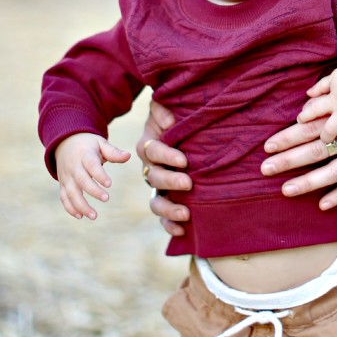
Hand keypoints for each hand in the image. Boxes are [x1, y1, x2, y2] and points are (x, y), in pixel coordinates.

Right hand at [55, 132, 129, 219]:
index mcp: (85, 155)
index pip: (92, 166)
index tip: (109, 184)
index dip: (100, 175)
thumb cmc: (88, 145)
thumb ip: (113, 152)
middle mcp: (74, 167)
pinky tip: (80, 216)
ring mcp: (66, 177)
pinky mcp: (63, 184)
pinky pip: (64, 197)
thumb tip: (128, 156)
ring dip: (81, 205)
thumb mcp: (100, 143)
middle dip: (93, 191)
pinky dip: (70, 208)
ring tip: (94, 216)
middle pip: (81, 180)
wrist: (64, 143)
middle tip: (106, 199)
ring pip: (71, 192)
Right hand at [138, 100, 191, 237]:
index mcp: (148, 145)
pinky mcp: (166, 199)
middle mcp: (150, 168)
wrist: (180, 130)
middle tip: (188, 183)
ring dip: (168, 209)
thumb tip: (170, 120)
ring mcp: (157, 187)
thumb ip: (164, 110)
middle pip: (154, 178)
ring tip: (186, 213)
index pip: (152, 151)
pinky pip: (163, 216)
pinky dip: (170, 225)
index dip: (166, 156)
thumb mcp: (166, 106)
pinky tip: (182, 230)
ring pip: (155, 202)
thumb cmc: (175, 116)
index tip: (184, 160)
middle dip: (170, 182)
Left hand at [262, 94, 336, 210]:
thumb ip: (325, 98)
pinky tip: (322, 204)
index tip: (268, 146)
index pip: (310, 127)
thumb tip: (303, 101)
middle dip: (290, 160)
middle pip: (318, 149)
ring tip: (286, 189)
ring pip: (335, 169)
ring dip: (309, 181)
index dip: (288, 137)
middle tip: (266, 168)